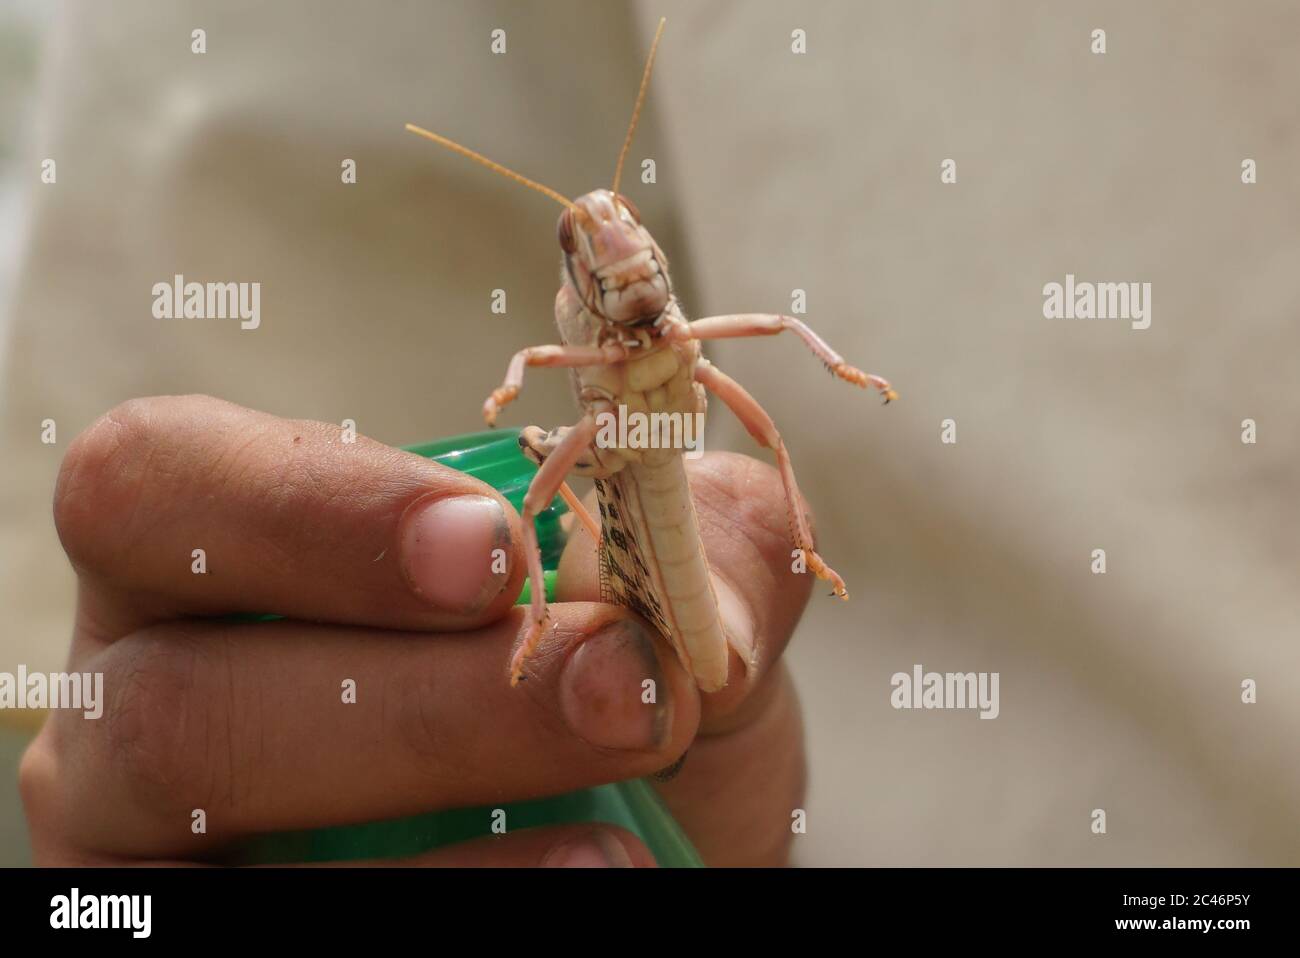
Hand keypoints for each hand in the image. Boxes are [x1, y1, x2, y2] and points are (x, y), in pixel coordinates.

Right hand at [21, 395, 809, 866]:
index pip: (158, 482)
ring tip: (620, 838)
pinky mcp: (199, 934)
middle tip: (618, 690)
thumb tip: (690, 553)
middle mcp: (141, 695)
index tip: (495, 550)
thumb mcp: (659, 613)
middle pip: (177, 694)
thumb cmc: (602, 700)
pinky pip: (274, 934)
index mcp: (216, 553)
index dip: (311, 511)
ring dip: (433, 806)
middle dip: (416, 701)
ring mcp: (147, 844)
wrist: (635, 843)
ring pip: (210, 822)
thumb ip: (690, 550)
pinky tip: (583, 881)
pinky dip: (442, 905)